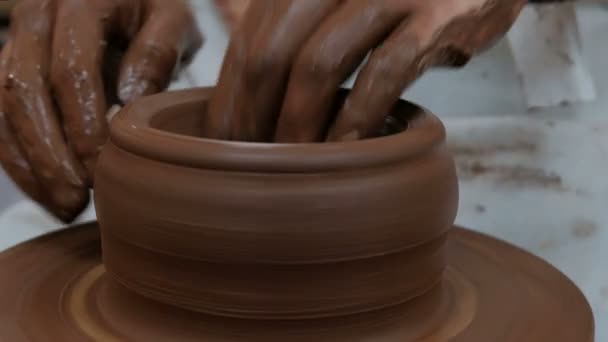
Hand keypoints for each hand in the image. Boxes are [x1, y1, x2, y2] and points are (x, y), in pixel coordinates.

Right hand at [0, 0, 201, 221]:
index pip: (71, 71)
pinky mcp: (11, 66)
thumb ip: (157, 53)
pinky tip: (45, 191)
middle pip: (24, 91)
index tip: (99, 169)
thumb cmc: (156, 11)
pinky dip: (18, 157)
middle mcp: (36, 18)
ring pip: (1, 107)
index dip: (81, 125)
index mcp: (79, 3)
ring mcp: (16, 42)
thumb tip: (128, 97)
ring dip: (28, 163)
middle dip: (48, 154)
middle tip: (76, 200)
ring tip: (62, 207)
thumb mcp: (173, 21)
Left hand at [205, 0, 525, 141]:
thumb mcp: (343, 4)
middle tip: (252, 164)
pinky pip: (381, 76)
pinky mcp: (432, 16)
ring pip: (318, 66)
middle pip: (270, 53)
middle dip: (254, 117)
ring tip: (293, 167)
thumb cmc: (403, 0)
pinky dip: (358, 120)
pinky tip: (348, 153)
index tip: (226, 142)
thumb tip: (251, 96)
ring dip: (298, 125)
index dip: (231, 95)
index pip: (248, 39)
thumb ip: (302, 34)